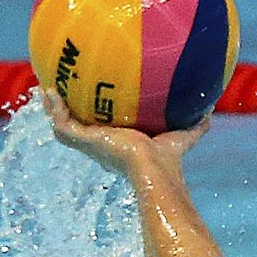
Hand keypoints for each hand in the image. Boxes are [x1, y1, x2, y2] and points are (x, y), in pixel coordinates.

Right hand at [40, 89, 207, 177]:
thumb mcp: (183, 135)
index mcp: (121, 144)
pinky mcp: (82, 141)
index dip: (99, 116)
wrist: (153, 170)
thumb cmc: (170, 160)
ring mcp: (90, 144)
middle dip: (71, 110)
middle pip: (81, 126)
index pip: (107, 129)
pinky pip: (61, 122)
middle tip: (62, 90)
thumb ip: (195, 126)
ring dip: (54, 107)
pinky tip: (49, 91)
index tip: (95, 100)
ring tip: (46, 87)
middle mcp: (102, 145)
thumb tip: (210, 110)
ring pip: (64, 124)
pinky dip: (54, 108)